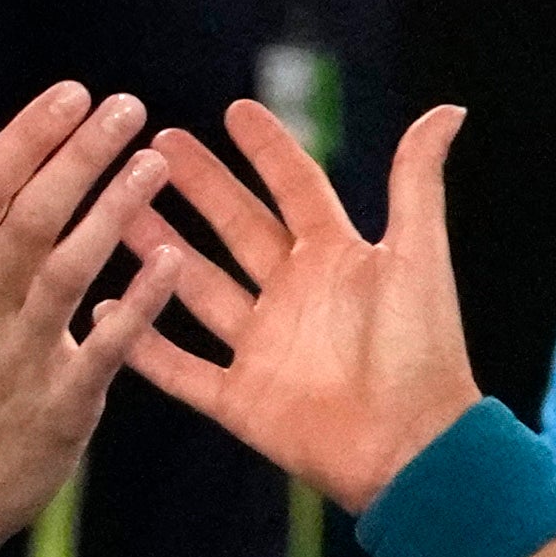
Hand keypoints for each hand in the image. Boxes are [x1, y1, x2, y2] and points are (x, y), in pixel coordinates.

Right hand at [0, 83, 180, 556]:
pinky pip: (102, 348)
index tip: (75, 94)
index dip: (30, 136)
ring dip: (112, 213)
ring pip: (64, 271)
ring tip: (156, 164)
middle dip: (78, 157)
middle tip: (128, 108)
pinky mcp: (57, 406)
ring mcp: (16, 356)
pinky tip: (170, 262)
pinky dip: (135, 304)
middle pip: (27, 216)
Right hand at [131, 102, 488, 513]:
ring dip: (160, 248)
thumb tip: (450, 108)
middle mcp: (296, 297)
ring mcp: (264, 348)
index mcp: (338, 259)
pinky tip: (104, 307)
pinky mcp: (241, 399)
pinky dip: (141, 341)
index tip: (235, 110)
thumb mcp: (419, 254)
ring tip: (119, 211)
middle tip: (155, 147)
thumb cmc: (422, 350)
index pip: (296, 188)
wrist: (411, 448)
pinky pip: (181, 367)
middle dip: (199, 187)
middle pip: (237, 228)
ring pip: (198, 287)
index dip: (267, 150)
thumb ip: (417, 180)